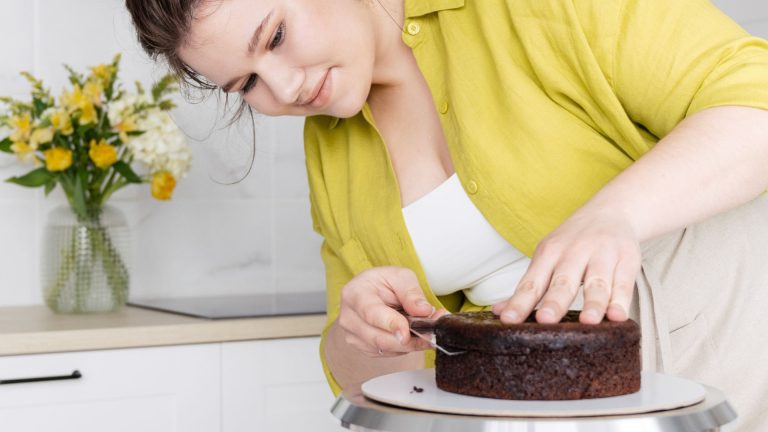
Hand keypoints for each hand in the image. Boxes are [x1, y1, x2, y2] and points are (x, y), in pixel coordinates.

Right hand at [337, 266, 441, 356]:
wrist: (371, 295)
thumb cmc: (383, 284)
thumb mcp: (400, 277)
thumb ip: (412, 293)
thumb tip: (424, 311)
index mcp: (354, 294)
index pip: (371, 313)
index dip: (390, 324)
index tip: (407, 332)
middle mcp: (349, 318)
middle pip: (379, 338)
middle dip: (410, 338)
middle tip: (433, 331)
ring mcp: (354, 336)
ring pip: (387, 349)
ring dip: (411, 343)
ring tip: (427, 329)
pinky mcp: (364, 349)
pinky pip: (389, 354)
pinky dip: (405, 347)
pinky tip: (412, 334)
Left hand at [493, 206, 641, 324]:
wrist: (611, 210)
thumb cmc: (573, 242)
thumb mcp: (547, 257)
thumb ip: (528, 287)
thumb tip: (498, 312)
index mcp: (549, 253)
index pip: (531, 282)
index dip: (520, 302)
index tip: (509, 320)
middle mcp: (574, 253)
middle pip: (563, 281)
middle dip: (554, 301)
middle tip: (546, 320)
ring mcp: (602, 255)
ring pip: (597, 283)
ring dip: (593, 303)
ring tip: (589, 322)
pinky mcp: (627, 260)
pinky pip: (624, 283)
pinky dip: (621, 300)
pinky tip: (618, 316)